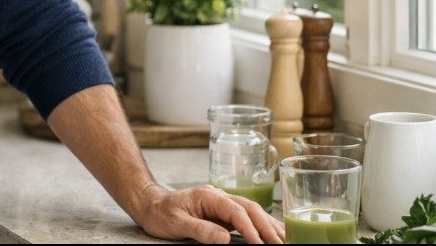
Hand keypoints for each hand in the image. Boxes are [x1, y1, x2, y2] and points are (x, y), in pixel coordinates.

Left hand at [133, 183, 284, 243]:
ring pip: (252, 211)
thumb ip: (200, 229)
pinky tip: (272, 234)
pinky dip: (261, 225)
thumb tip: (223, 238)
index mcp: (208, 195)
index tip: (259, 244)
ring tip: (284, 240)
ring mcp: (222, 204)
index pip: (236, 211)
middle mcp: (219, 196)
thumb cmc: (161, 213)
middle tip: (281, 244)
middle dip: (266, 227)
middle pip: (249, 208)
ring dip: (269, 225)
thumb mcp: (176, 223)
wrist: (151, 205)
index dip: (249, 228)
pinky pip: (246, 217)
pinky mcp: (223, 213)